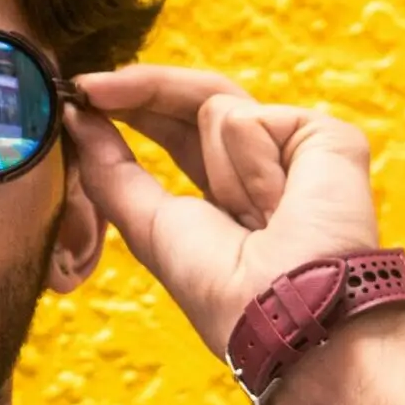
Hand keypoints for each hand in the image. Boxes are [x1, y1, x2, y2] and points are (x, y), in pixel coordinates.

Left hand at [66, 65, 379, 359]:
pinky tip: (277, 204)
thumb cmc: (224, 293)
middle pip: (193, 99)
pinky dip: (249, 161)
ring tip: (255, 217)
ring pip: (216, 105)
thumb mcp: (149, 225)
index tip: (82, 95)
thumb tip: (78, 118)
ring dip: (216, 165)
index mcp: (225, 191)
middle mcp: (263, 165)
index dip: (131, 106)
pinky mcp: (326, 137)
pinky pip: (251, 118)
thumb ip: (111, 170)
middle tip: (87, 88)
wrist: (288, 316)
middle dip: (138, 90)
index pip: (174, 127)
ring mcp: (296, 150)